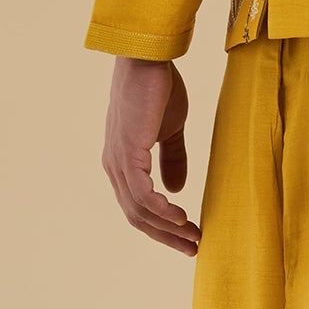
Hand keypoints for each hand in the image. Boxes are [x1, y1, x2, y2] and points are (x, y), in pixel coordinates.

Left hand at [101, 57, 200, 255]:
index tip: (189, 236)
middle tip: (193, 248)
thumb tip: (177, 190)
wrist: (148, 60)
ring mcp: (118, 162)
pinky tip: (182, 218)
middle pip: (137, 217)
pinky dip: (163, 212)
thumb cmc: (158, 89)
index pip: (138, 206)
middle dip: (166, 236)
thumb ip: (172, 158)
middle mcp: (114, 167)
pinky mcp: (128, 155)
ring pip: (140, 211)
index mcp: (122, 162)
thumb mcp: (169, 130)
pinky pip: (144, 196)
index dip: (161, 226)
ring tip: (193, 236)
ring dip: (168, 228)